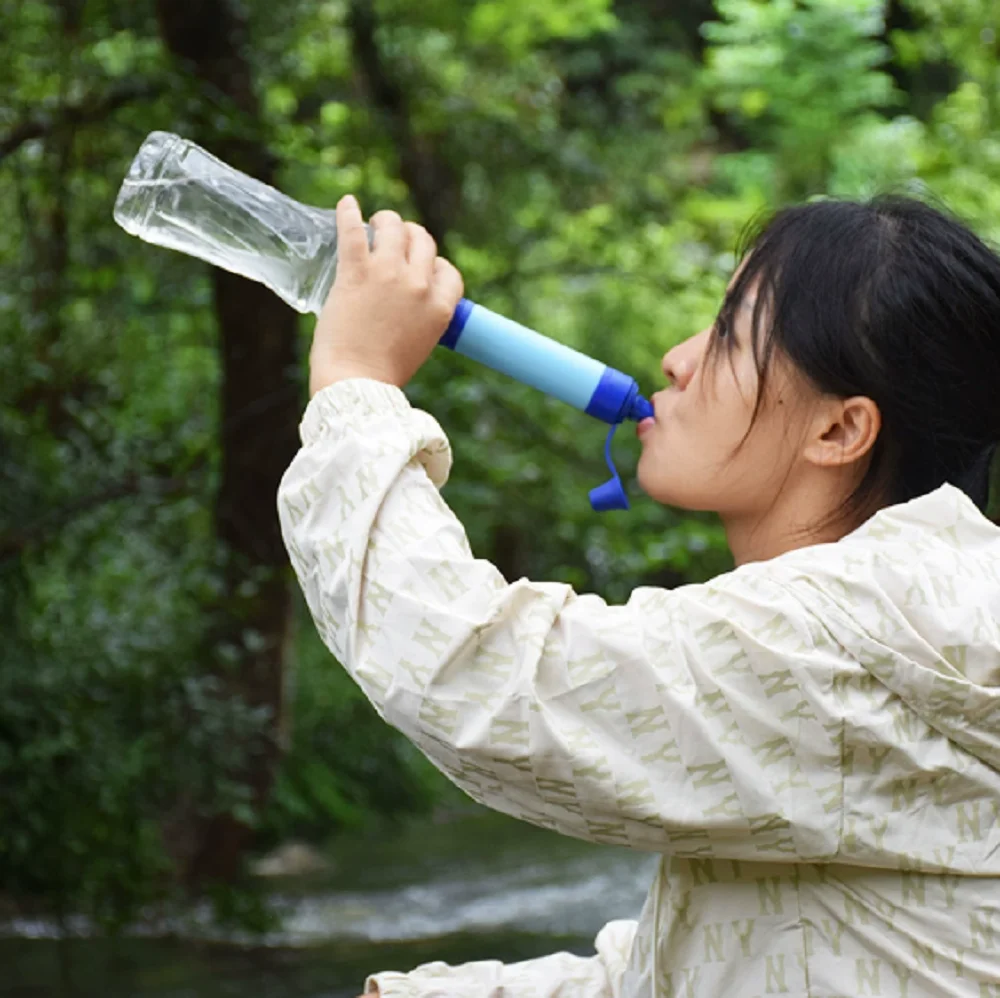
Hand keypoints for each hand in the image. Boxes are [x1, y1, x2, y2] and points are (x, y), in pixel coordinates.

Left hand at [309, 196, 463, 396]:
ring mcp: (388, 275)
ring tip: (376, 222)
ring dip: (386, 221)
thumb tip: (404, 310)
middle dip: (412, 237)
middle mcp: (419, 285)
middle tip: (395, 239)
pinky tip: (346, 203)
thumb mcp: (419, 346)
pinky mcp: (356, 272)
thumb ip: (419, 320)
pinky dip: (349, 213)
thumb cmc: (383, 374)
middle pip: (423, 242)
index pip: (448, 271)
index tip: (420, 268)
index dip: (435, 266)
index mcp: (440, 308)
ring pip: (394, 227)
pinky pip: (354, 231)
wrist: (355, 383)